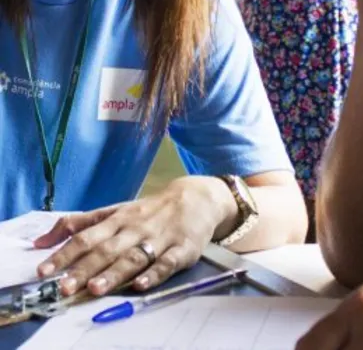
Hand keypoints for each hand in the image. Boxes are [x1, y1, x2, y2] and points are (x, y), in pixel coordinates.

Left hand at [34, 176, 225, 295]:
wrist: (197, 196)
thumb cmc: (150, 210)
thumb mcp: (115, 211)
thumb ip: (81, 224)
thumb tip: (42, 240)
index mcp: (118, 219)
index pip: (86, 236)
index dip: (65, 254)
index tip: (43, 270)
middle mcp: (135, 229)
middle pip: (107, 250)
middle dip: (84, 269)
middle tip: (64, 286)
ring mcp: (159, 239)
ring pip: (134, 258)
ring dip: (114, 273)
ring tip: (95, 289)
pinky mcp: (182, 249)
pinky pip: (167, 263)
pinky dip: (154, 274)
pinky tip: (141, 285)